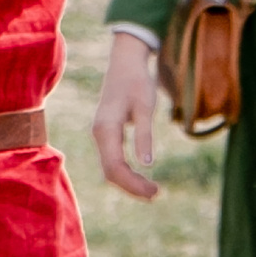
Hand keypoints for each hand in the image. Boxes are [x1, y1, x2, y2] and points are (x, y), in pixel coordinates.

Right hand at [93, 31, 161, 200]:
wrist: (125, 62)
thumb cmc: (138, 81)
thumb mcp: (146, 106)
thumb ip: (145, 135)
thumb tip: (147, 164)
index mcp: (107, 128)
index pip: (115, 167)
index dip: (133, 183)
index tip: (154, 191)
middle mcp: (99, 134)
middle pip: (110, 172)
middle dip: (132, 186)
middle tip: (156, 194)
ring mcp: (101, 135)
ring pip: (110, 168)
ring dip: (129, 181)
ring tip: (151, 190)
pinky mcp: (106, 134)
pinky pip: (112, 160)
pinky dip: (125, 172)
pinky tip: (141, 177)